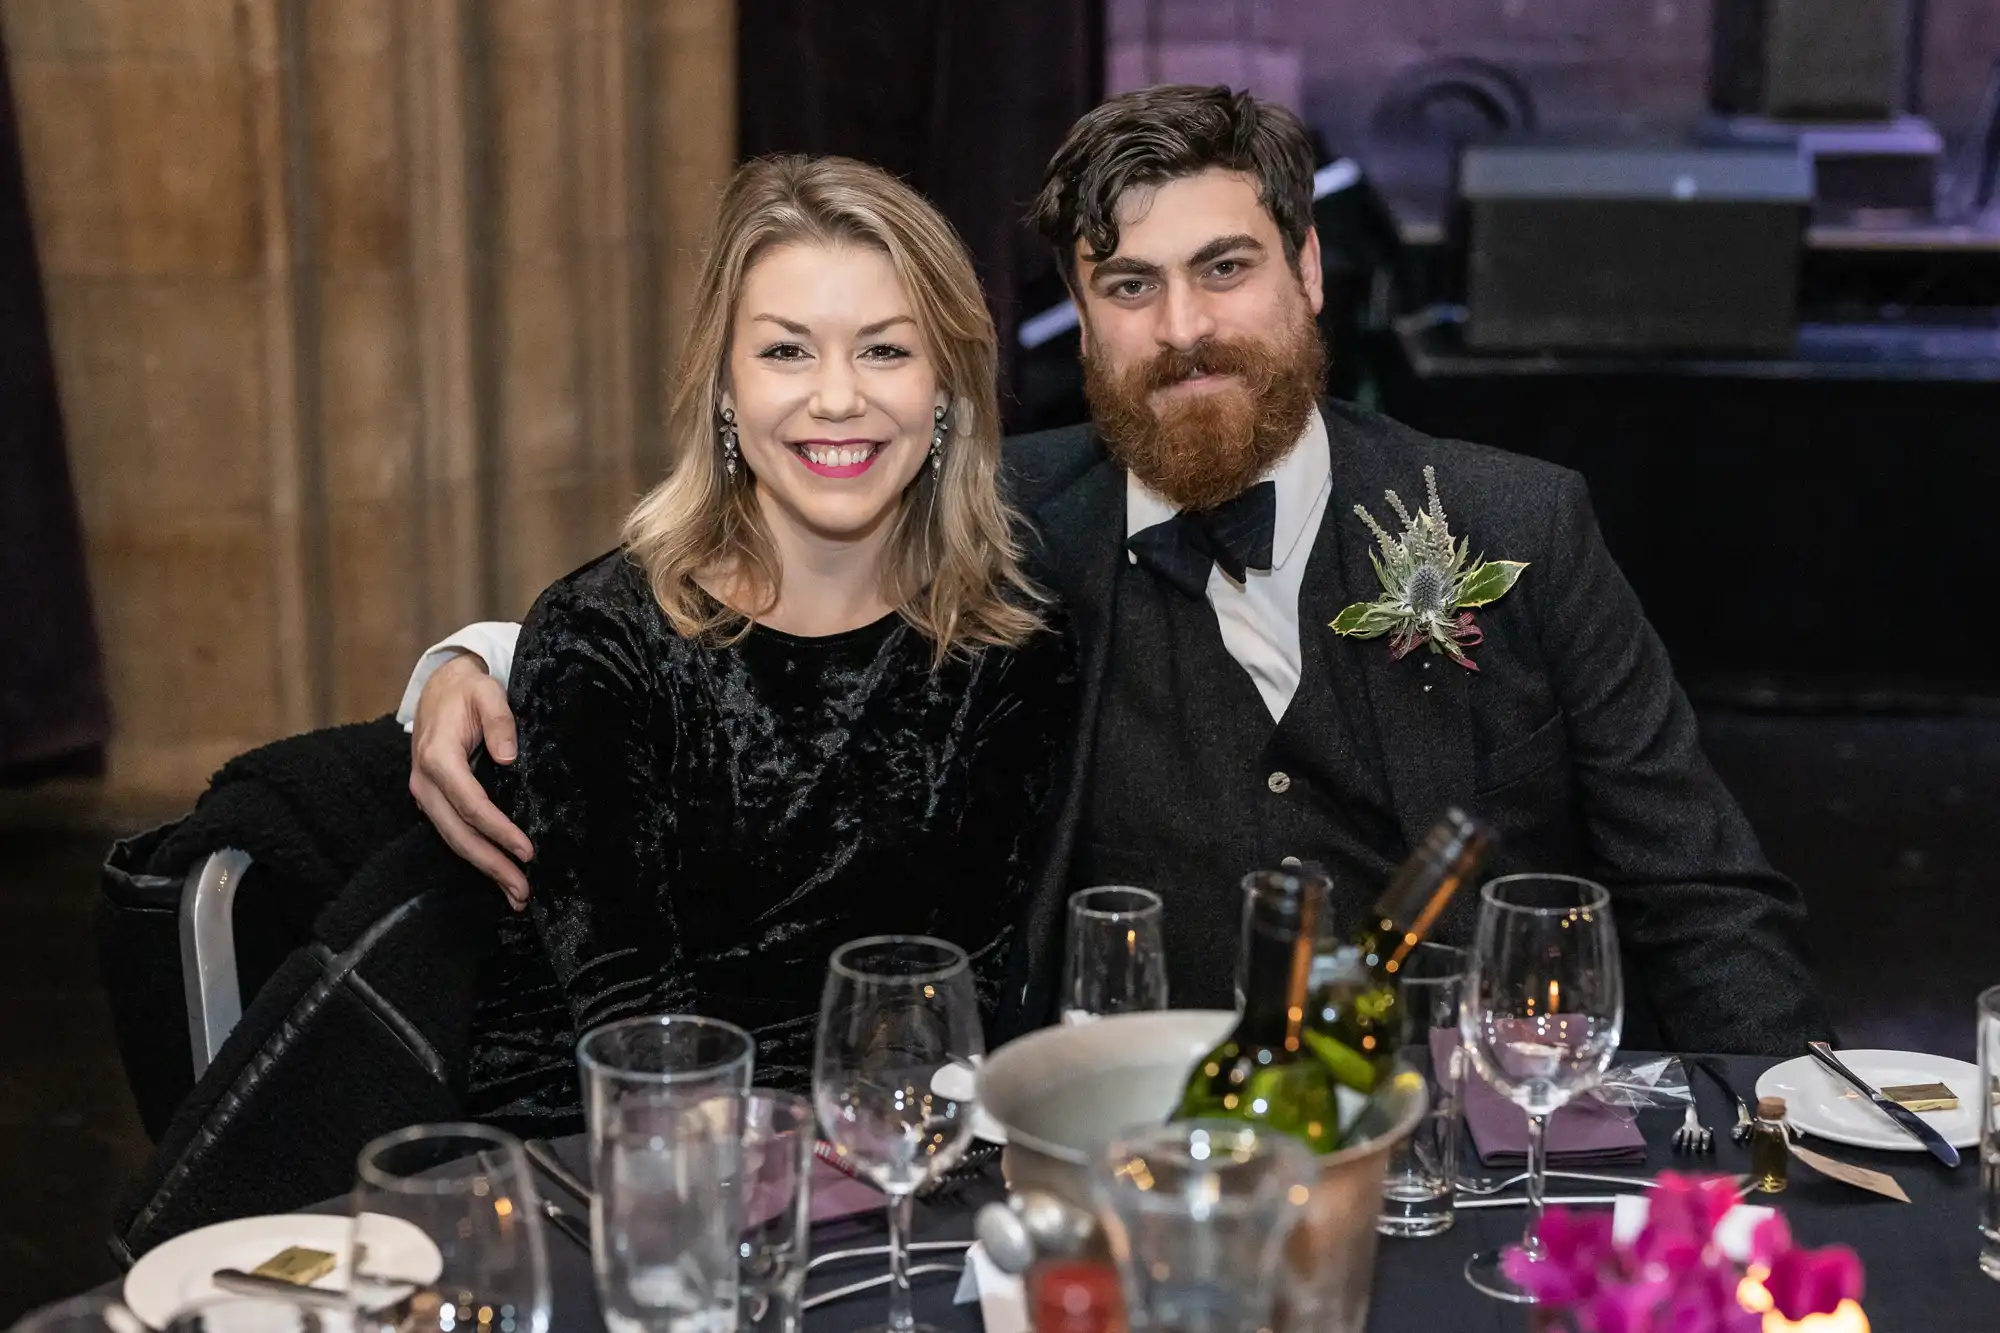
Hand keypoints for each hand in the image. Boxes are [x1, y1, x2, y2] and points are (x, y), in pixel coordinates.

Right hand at [409, 652, 534, 906]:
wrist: (440, 687)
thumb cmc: (468, 690)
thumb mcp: (487, 692)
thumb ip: (500, 720)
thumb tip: (509, 757)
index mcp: (438, 756)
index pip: (471, 803)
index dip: (498, 830)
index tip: (527, 850)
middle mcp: (425, 781)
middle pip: (459, 833)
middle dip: (491, 864)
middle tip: (523, 891)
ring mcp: (425, 793)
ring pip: (454, 839)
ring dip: (485, 868)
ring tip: (517, 894)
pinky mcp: (433, 800)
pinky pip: (453, 833)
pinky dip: (476, 855)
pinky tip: (498, 871)